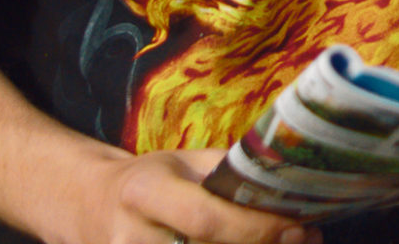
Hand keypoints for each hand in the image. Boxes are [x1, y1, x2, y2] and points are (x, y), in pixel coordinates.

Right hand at [74, 145, 322, 243]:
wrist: (92, 209)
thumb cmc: (149, 180)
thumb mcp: (182, 163)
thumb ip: (227, 172)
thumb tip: (286, 181)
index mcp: (144, 192)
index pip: (206, 221)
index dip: (255, 229)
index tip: (296, 226)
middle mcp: (132, 239)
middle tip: (306, 240)